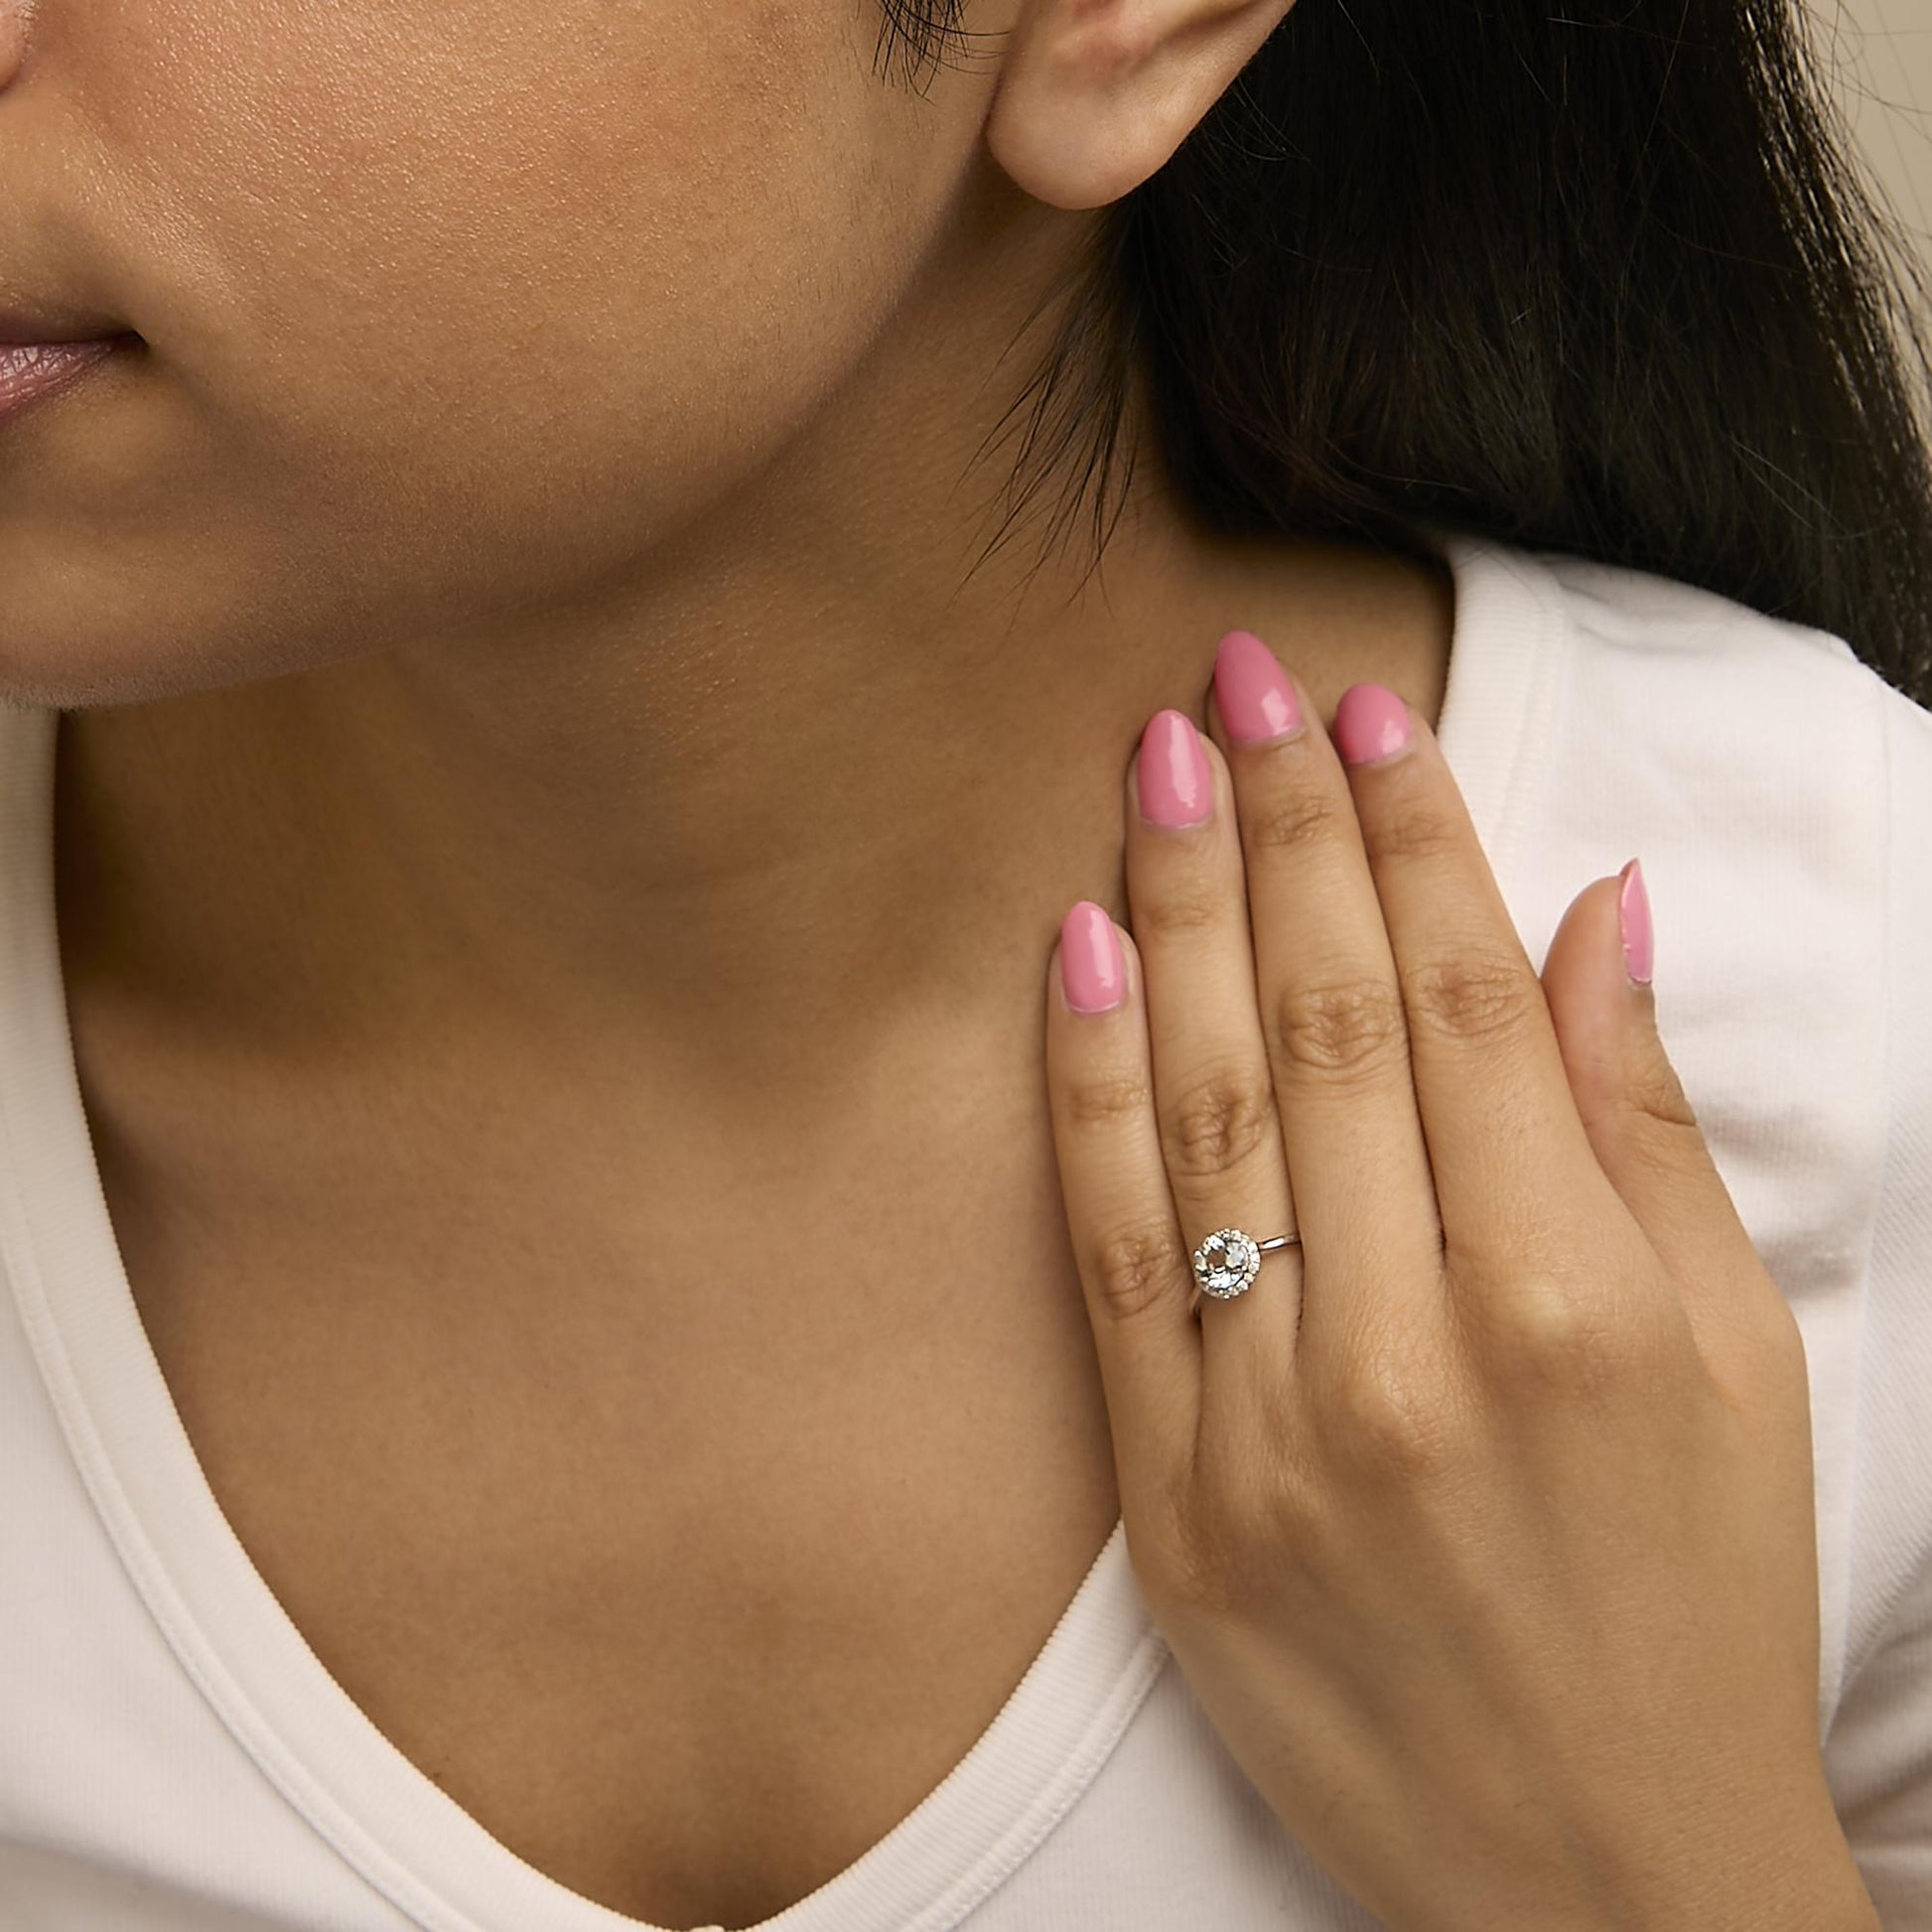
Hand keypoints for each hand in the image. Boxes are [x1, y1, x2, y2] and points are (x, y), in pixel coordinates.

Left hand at [1042, 629, 1868, 1931]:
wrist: (1594, 1877)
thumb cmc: (1692, 1596)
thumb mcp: (1733, 1359)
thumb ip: (1641, 1124)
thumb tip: (1590, 910)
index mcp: (1573, 1298)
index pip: (1460, 998)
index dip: (1410, 836)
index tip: (1367, 716)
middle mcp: (1413, 1347)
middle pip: (1323, 1019)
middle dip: (1281, 825)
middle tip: (1237, 676)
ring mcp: (1272, 1428)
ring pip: (1208, 1103)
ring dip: (1179, 907)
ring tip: (1155, 762)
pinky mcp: (1170, 1502)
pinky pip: (1109, 1251)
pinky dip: (1087, 1085)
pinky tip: (1079, 942)